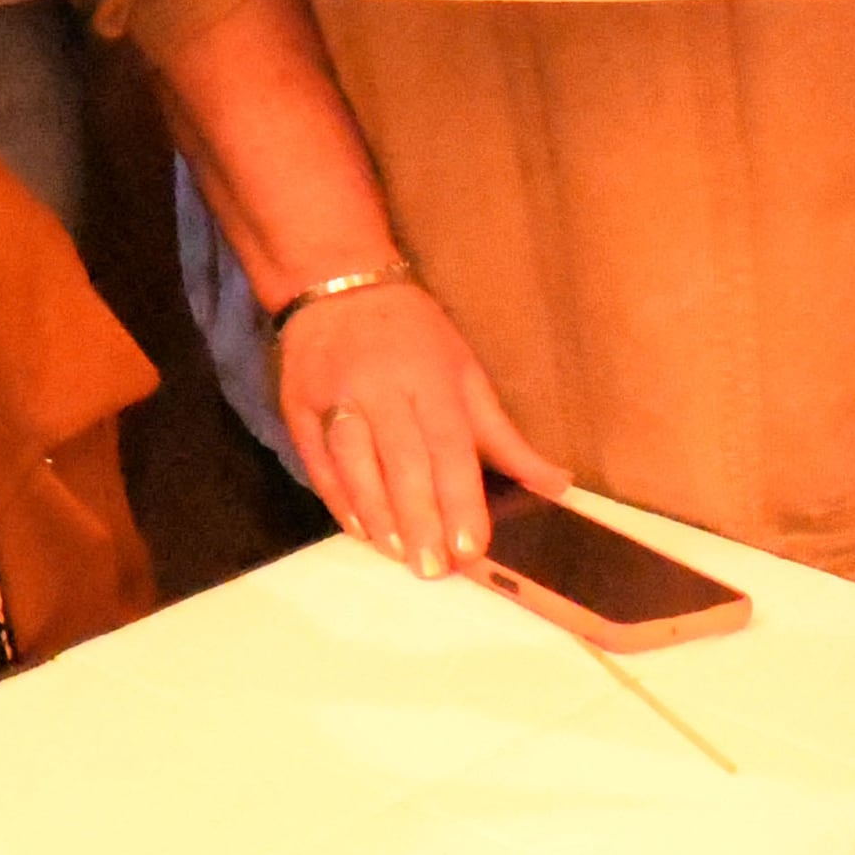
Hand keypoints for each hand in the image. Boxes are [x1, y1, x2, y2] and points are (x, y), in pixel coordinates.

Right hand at [273, 276, 566, 579]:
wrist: (336, 285)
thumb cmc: (414, 334)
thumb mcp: (466, 373)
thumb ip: (503, 436)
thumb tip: (556, 486)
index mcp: (430, 380)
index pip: (448, 447)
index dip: (460, 500)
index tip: (471, 549)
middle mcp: (381, 389)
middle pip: (402, 461)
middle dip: (419, 519)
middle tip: (432, 569)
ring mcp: (334, 396)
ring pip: (355, 461)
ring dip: (376, 512)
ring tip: (395, 554)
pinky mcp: (298, 404)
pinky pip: (317, 457)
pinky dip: (335, 496)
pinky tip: (357, 527)